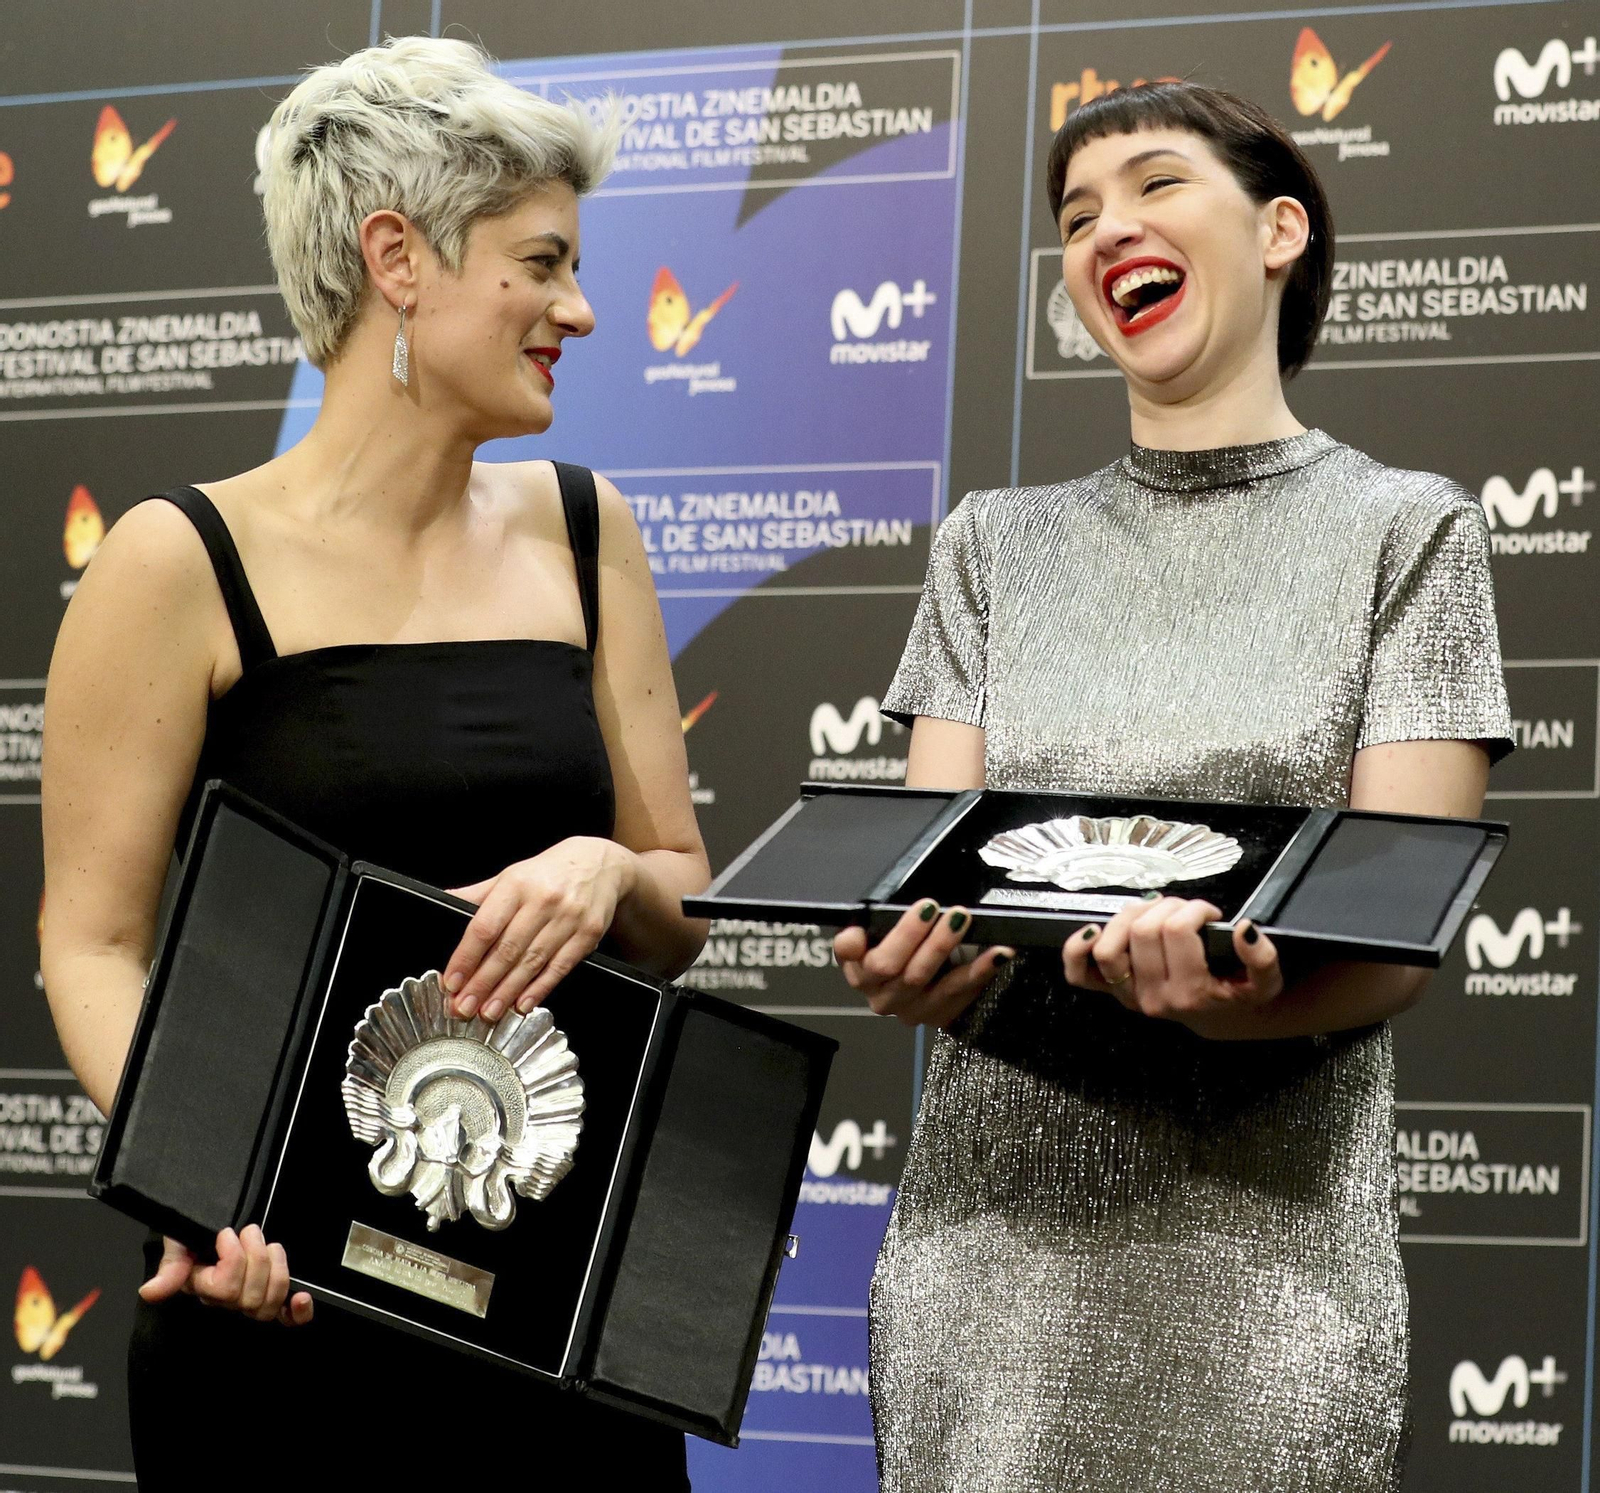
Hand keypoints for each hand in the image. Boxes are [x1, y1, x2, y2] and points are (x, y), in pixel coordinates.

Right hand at [138, 1227, 312, 1325]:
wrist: (214, 1223)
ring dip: (276, 1269)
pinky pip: (286, 1318)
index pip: (225, 1289)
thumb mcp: (180, 1241)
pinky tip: (302, 1297)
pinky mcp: (272, 1297)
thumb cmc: (196, 1232)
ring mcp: (250, 1301)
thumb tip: (149, 1292)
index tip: (227, 1233)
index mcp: (203, 1288)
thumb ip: (170, 1265)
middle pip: (251, 1298)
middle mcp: (226, 1301)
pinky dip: (297, 1312)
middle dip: (257, 1259)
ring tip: (269, 1245)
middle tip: (250, 1232)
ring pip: (269, 1304)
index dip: (233, 1259)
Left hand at [444, 837, 636, 1021]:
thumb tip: (444, 903)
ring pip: (532, 962)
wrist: (602, 864)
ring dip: (507, 991)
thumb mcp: (512, 874)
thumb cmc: (550, 872)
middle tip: (464, 1007)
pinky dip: (540, 988)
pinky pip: (560, 967)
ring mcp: (568, 918)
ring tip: (488, 1012)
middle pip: (507, 949)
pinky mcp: (588, 934)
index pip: (485, 926)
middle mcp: (543, 901)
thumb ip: (479, 894)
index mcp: (517, 884)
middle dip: (482, 983)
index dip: (466, 957)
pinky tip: (522, 1003)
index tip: (452, 981)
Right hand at [835, 901, 1013, 1028]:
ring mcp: (905, 1007)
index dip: (855, 938)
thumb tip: (915, 900)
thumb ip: (890, 915)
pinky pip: (958, 993)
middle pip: (888, 965)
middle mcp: (876, 990)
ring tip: (962, 920)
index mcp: (857, 963)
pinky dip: (980, 970)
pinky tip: (997, 953)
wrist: (939, 980)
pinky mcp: (934, 1016)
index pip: (846, 950)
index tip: (870, 923)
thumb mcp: (896, 924)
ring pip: (921, 979)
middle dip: (912, 933)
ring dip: (943, 946)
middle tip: (933, 908)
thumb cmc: (913, 943)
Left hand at [1063, 896, 1282, 1034]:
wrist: (1221, 1017)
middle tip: (1185, 910)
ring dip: (1128, 915)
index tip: (1209, 913)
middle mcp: (1154, 998)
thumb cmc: (1239, 992)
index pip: (1177, 932)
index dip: (1194, 909)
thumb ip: (1263, 958)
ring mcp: (1128, 995)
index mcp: (1191, 994)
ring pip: (1109, 946)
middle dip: (1166, 907)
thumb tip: (1245, 929)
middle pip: (1143, 931)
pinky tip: (1093, 930)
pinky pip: (1079, 975)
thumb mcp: (1266, 981)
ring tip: (1154, 912)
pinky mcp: (1111, 991)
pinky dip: (1077, 949)